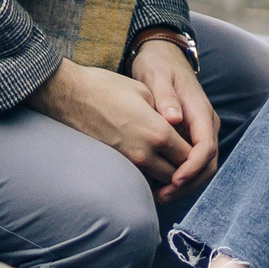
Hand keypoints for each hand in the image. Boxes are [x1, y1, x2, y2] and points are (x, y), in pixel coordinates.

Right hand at [26, 58, 191, 188]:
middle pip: (178, 174)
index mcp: (158, 133)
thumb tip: (181, 127)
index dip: (198, 154)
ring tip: (177, 164)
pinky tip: (156, 163)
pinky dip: (153, 174)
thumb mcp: (145, 92)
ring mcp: (128, 161)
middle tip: (191, 160)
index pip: (191, 155)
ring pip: (161, 180)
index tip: (199, 146)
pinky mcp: (116, 163)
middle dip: (188, 170)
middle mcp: (145, 153)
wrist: (69, 95)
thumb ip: (167, 114)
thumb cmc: (106, 87)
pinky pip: (143, 176)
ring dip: (171, 175)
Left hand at [130, 37, 220, 202]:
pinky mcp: (193, 134)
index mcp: (200, 111)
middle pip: (208, 162)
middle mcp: (206, 123)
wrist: (163, 56)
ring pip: (203, 165)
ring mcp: (202, 130)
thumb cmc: (158, 66)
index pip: (206, 146)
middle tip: (164, 195)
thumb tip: (174, 119)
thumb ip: (165, 97)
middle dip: (189, 182)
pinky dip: (182, 176)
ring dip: (186, 184)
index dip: (193, 167)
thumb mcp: (157, 76)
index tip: (175, 180)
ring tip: (161, 195)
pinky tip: (162, 184)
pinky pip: (194, 161)